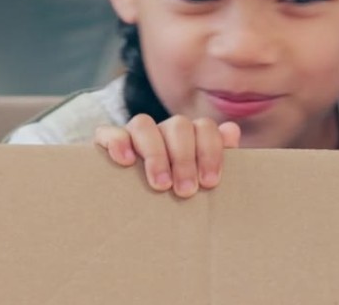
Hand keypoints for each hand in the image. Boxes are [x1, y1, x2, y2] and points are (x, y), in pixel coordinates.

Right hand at [95, 114, 240, 197]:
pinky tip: (125, 161)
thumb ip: (216, 156)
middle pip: (177, 125)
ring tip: (160, 184)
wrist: (130, 215)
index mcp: (188, 138)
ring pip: (143, 124)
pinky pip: (108, 131)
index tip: (209, 182)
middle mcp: (162, 131)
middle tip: (186, 190)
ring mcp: (134, 135)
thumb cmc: (174, 197)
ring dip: (155, 153)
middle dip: (185, 157)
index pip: (204, 128)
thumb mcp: (197, 181)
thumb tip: (231, 131)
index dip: (210, 151)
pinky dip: (118, 141)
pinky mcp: (107, 143)